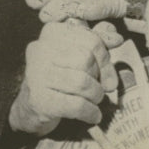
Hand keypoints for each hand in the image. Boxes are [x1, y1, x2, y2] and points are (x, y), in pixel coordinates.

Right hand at [9, 20, 122, 135]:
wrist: (31, 107)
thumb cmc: (60, 77)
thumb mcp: (78, 55)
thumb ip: (98, 43)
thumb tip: (117, 38)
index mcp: (52, 32)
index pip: (91, 40)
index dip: (106, 60)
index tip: (109, 75)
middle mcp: (40, 49)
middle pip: (86, 60)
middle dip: (100, 78)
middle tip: (100, 89)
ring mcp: (37, 75)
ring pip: (82, 82)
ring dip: (96, 96)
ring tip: (95, 101)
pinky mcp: (39, 100)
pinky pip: (76, 105)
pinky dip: (90, 112)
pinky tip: (93, 115)